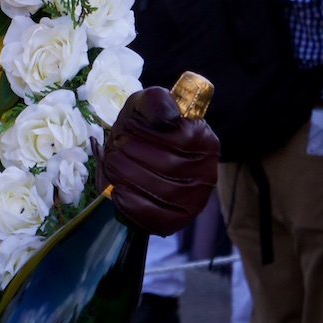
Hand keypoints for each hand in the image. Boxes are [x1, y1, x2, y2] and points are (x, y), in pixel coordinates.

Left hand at [99, 87, 218, 235]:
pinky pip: (158, 218)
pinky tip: (118, 191)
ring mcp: (196, 199)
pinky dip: (132, 205)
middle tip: (116, 147)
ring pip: (162, 191)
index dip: (147, 134)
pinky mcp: (180, 220)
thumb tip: (170, 116)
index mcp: (204, 140)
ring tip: (114, 163)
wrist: (130, 159)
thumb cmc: (140, 130)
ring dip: (127, 175)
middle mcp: (208, 171)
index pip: (181, 139)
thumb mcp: (143, 106)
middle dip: (132, 154)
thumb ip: (156, 101)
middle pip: (170, 166)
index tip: (129, 128)